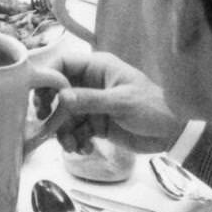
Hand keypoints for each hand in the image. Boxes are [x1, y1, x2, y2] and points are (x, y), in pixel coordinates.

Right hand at [49, 44, 182, 155]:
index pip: (63, 64)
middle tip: (48, 126)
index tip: (40, 98)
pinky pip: (75, 130)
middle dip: (52, 111)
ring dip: (63, 131)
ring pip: (65, 115)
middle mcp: (90, 83)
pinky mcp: (96, 123)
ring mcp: (92, 104)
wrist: (171, 133)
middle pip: (58, 92)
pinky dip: (75, 140)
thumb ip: (90, 100)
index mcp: (97, 67)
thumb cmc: (151, 108)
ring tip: (71, 145)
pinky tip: (85, 148)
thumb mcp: (121, 102)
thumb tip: (60, 97)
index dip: (48, 78)